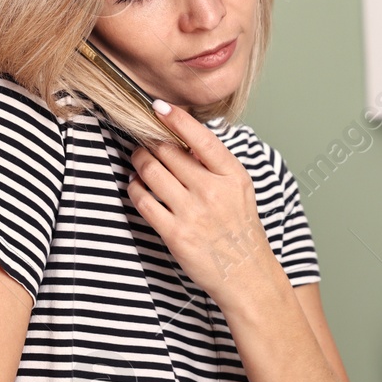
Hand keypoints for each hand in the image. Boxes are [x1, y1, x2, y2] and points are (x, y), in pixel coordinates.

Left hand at [125, 101, 275, 301]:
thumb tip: (184, 136)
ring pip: (151, 172)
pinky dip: (135, 188)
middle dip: (150, 141)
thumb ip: (217, 164)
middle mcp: (212, 191)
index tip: (159, 106)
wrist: (246, 275)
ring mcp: (192, 213)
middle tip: (145, 140)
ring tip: (139, 160)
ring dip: (139, 162)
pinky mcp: (175, 234)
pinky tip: (137, 186)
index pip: (200, 138)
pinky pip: (143, 200)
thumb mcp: (241, 189)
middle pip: (168, 152)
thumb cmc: (240, 230)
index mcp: (232, 176)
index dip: (176, 118)